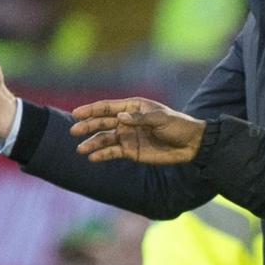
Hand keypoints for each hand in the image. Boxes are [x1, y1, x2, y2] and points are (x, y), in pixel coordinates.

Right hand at [69, 98, 205, 164]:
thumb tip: (119, 118)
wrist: (191, 144)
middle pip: (102, 123)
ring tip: (81, 149)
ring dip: (92, 143)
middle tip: (74, 131)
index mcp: (133, 107)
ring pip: (105, 139)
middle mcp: (126, 120)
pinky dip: (103, 154)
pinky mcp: (131, 151)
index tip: (76, 113)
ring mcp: (127, 136)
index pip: (108, 107)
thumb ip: (139, 118)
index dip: (91, 110)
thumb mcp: (161, 119)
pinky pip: (113, 152)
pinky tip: (92, 158)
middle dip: (87, 126)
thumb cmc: (177, 125)